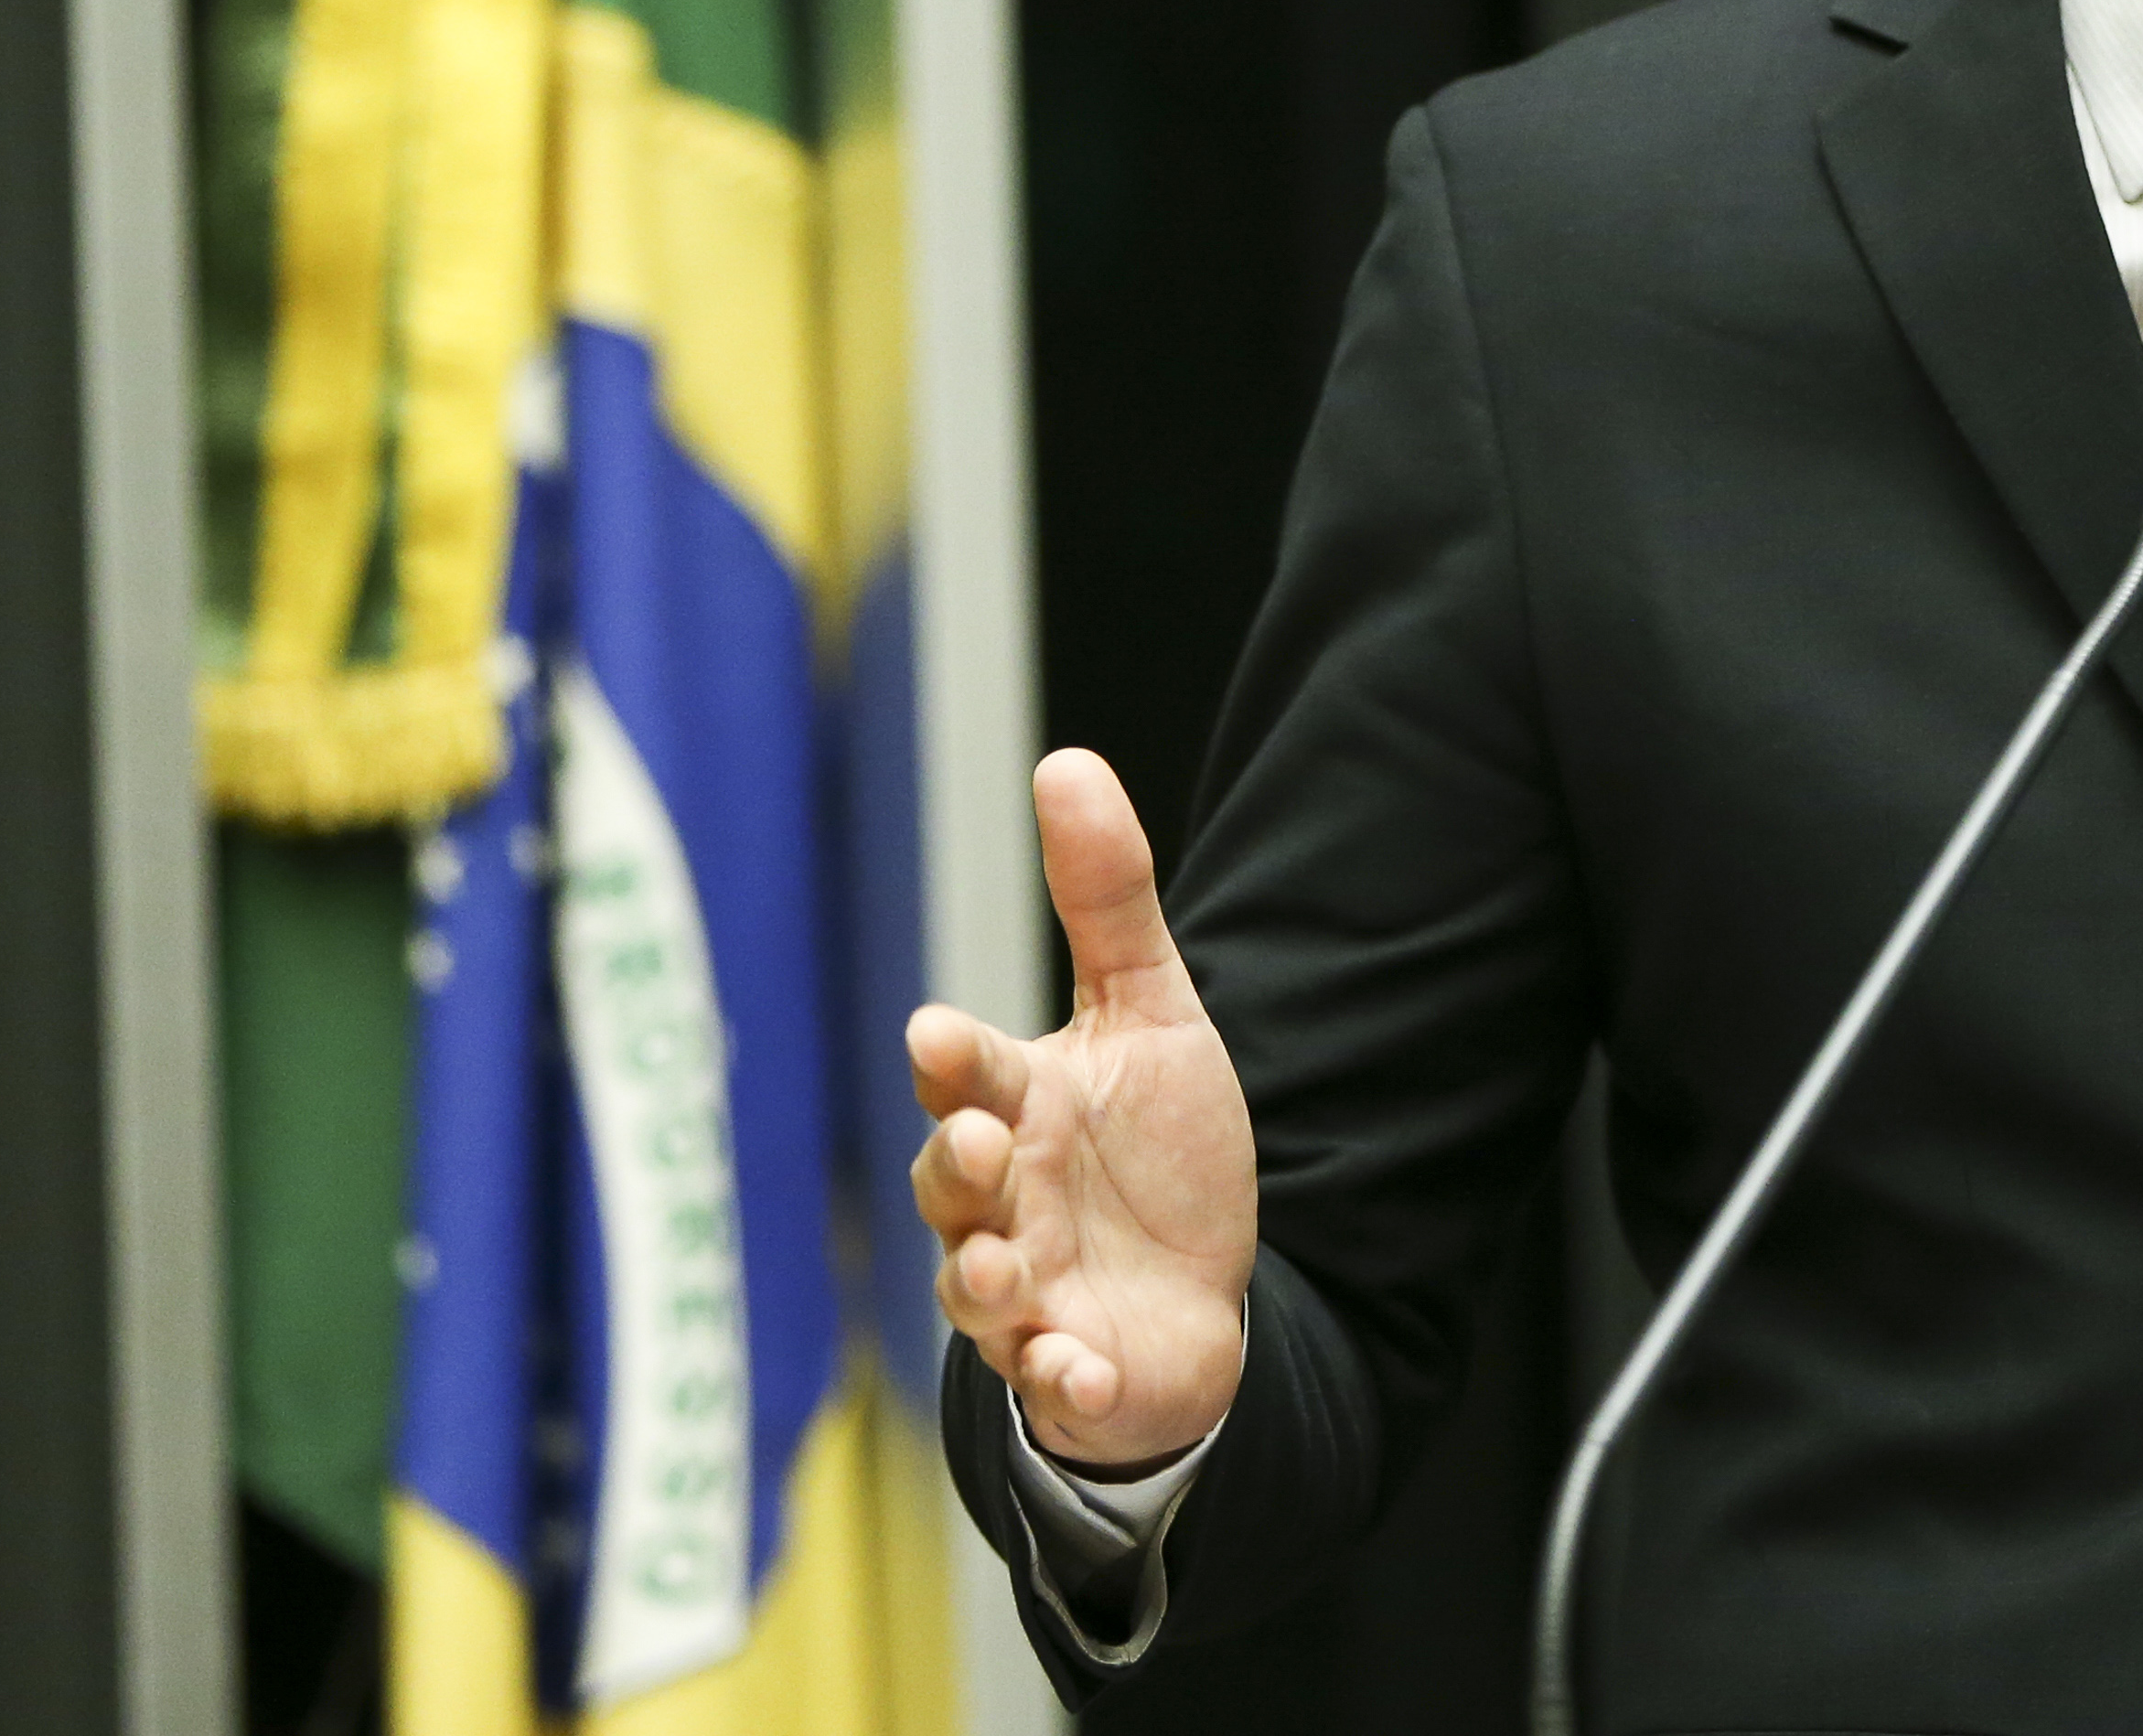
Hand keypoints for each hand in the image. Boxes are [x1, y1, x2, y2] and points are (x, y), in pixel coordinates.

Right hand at [907, 748, 1259, 1467]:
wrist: (1203, 1289)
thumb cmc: (1157, 1149)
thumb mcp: (1152, 1015)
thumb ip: (1106, 902)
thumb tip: (1065, 761)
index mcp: (1017, 1108)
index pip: (968, 1077)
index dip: (952, 1061)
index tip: (939, 1035)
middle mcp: (1001, 1203)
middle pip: (952, 1185)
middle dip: (955, 1166)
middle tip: (977, 1142)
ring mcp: (1025, 1293)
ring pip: (977, 1290)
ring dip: (986, 1281)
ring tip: (1010, 1269)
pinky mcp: (1066, 1368)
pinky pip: (1048, 1381)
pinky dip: (1060, 1378)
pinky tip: (1083, 1369)